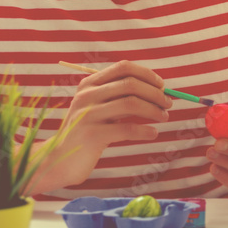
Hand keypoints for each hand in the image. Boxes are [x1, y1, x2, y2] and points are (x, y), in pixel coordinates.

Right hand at [27, 60, 171, 193]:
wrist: (59, 159)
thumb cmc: (89, 130)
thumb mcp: (100, 107)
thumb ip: (121, 95)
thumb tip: (159, 89)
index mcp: (89, 84)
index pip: (123, 67)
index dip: (147, 74)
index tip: (162, 85)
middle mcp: (86, 95)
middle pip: (130, 84)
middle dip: (155, 93)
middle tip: (168, 104)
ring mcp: (87, 115)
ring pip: (131, 104)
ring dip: (154, 110)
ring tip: (164, 117)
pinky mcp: (91, 135)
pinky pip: (127, 128)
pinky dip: (145, 130)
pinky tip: (153, 133)